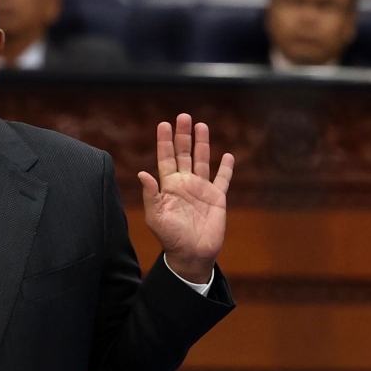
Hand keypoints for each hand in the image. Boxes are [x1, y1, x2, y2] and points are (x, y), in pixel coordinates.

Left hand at [137, 114, 234, 283]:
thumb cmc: (170, 237)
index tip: (163, 124)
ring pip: (203, 160)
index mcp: (168, 186)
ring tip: (201, 126)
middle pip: (184, 153)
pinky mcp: (217, 197)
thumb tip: (142, 173)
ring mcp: (201, 189)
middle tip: (183, 117)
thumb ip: (151, 195)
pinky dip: (226, 168)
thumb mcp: (156, 217)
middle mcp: (185, 183)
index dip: (164, 141)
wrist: (191, 254)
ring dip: (202, 143)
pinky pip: (223, 179)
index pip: (166, 158)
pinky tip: (228, 155)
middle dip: (183, 136)